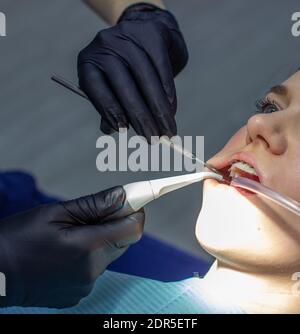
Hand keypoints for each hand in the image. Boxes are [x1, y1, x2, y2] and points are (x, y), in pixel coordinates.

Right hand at [0, 186, 143, 307]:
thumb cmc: (18, 239)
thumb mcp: (54, 213)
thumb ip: (94, 205)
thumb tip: (123, 195)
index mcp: (88, 248)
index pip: (134, 228)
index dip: (135, 211)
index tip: (129, 201)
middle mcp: (93, 271)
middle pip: (124, 241)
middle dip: (116, 224)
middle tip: (93, 214)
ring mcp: (86, 285)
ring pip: (110, 254)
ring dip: (102, 240)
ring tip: (73, 234)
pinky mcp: (79, 292)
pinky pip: (96, 268)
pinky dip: (90, 256)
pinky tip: (67, 252)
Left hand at [78, 3, 187, 141]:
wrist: (146, 29)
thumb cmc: (125, 67)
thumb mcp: (111, 84)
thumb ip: (110, 106)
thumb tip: (111, 130)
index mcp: (89, 62)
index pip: (96, 89)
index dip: (110, 111)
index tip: (124, 130)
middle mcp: (106, 47)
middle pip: (125, 87)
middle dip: (141, 117)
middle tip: (152, 138)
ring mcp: (129, 37)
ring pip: (147, 80)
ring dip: (159, 110)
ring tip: (167, 130)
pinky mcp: (152, 35)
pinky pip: (162, 69)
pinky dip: (168, 93)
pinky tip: (171, 109)